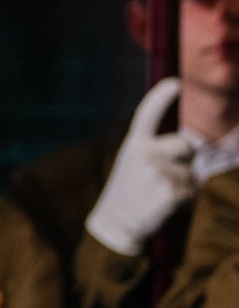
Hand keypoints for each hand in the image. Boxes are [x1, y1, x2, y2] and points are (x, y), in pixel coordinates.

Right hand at [87, 78, 194, 254]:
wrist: (116, 224)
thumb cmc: (127, 192)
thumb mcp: (130, 163)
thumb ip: (153, 149)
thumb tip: (188, 144)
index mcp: (133, 145)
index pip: (147, 114)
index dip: (161, 97)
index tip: (175, 83)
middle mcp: (145, 154)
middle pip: (187, 146)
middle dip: (186, 158)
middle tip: (164, 176)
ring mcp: (158, 173)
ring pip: (192, 172)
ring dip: (183, 183)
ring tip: (158, 194)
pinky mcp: (171, 192)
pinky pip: (192, 190)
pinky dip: (184, 199)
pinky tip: (163, 205)